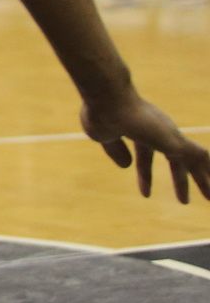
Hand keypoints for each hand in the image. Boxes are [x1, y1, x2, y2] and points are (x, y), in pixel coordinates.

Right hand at [81, 92, 209, 201]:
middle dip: (180, 180)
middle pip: (174, 160)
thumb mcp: (104, 137)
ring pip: (194, 161)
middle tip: (184, 201)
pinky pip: (200, 158)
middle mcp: (158, 132)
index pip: (146, 155)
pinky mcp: (176, 141)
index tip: (146, 194)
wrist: (109, 101)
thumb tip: (126, 166)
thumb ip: (116, 151)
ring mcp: (170, 136)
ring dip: (203, 181)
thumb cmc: (102, 115)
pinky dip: (207, 173)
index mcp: (139, 130)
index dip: (145, 175)